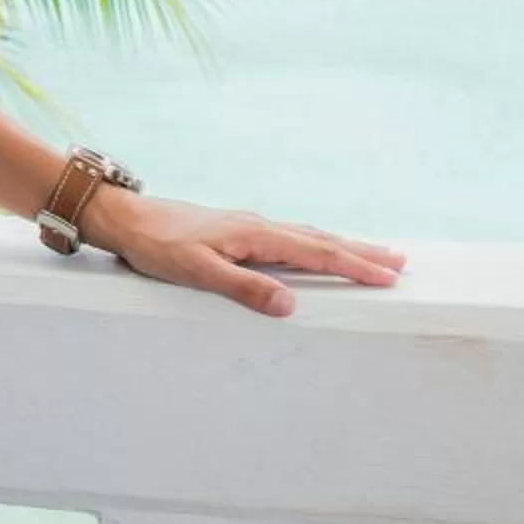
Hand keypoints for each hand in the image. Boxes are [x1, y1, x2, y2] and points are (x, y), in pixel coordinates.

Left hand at [82, 190, 405, 316]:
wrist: (125, 219)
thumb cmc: (158, 246)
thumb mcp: (198, 272)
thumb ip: (244, 289)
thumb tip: (290, 304)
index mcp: (255, 235)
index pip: (317, 251)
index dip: (354, 265)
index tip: (388, 276)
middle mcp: (257, 227)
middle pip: (320, 239)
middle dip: (360, 252)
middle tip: (398, 262)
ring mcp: (247, 227)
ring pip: (305, 236)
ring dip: (340, 245)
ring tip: (368, 254)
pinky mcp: (236, 232)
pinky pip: (287, 238)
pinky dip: (313, 243)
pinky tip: (311, 249)